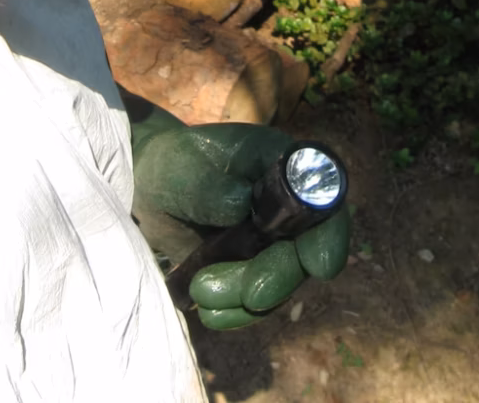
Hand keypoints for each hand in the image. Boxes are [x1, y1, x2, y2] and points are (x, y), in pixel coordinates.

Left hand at [127, 99, 349, 329]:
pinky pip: (258, 299)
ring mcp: (273, 240)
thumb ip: (211, 186)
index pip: (322, 198)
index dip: (327, 233)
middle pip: (303, 249)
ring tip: (201, 294)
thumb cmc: (172, 165)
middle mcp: (288, 205)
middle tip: (248, 295)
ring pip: (280, 280)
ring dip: (246, 298)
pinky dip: (236, 312)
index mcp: (283, 165)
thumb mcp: (182, 169)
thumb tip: (243, 203)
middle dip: (277, 276)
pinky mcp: (254, 268)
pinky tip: (209, 312)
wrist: (150, 189)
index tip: (317, 266)